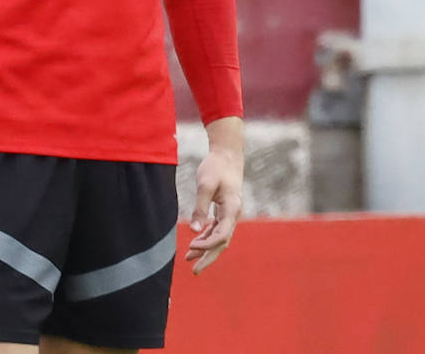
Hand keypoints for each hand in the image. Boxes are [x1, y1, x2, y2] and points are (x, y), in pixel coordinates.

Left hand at [185, 117, 243, 274]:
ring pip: (220, 237)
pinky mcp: (225, 209)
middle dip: (209, 257)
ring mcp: (231, 212)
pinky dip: (207, 236)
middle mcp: (234, 214)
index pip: (222, 235)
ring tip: (189, 260)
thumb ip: (200, 208)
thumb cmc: (216, 166)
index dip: (207, 244)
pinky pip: (217, 228)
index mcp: (232, 209)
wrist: (227, 153)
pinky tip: (195, 241)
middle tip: (195, 271)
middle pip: (223, 242)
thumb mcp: (205, 185)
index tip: (191, 246)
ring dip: (206, 248)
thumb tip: (194, 230)